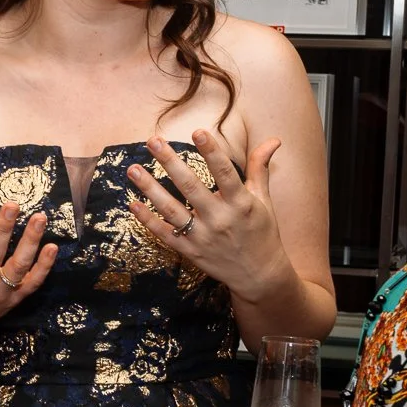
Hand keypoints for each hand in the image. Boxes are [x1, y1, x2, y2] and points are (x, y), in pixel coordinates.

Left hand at [125, 130, 290, 299]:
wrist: (259, 275)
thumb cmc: (261, 232)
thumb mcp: (263, 200)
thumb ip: (260, 168)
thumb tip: (273, 140)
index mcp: (241, 203)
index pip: (224, 173)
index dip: (211, 152)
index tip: (197, 131)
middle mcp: (220, 219)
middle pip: (190, 187)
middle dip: (170, 162)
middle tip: (153, 141)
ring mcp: (202, 237)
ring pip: (172, 210)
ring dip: (150, 188)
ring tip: (132, 169)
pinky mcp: (190, 251)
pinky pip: (165, 234)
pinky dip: (148, 220)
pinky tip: (133, 203)